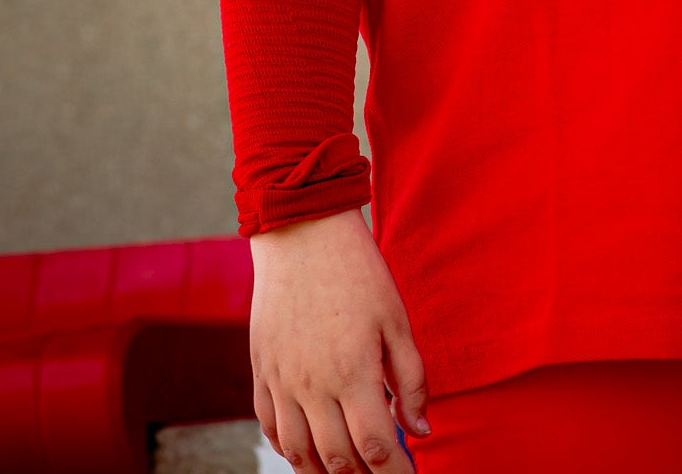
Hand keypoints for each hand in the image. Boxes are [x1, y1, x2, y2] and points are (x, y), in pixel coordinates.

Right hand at [249, 206, 429, 470]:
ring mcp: (282, 381)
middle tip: (383, 471)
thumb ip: (411, 379)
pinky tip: (307, 450)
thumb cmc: (357, 270)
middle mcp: (313, 387)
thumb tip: (420, 430)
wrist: (301, 231)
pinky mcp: (261, 370)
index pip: (376, 448)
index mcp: (353, 374)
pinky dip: (289, 449)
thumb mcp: (396, 319)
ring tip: (348, 471)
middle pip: (338, 460)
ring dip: (325, 472)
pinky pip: (270, 427)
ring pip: (300, 454)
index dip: (395, 473)